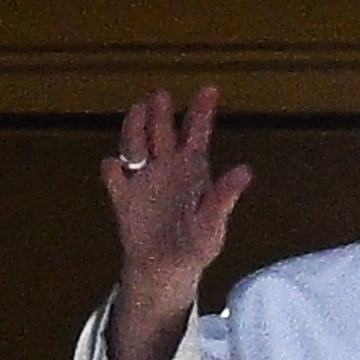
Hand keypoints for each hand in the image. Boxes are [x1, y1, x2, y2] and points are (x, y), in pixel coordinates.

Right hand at [103, 86, 254, 359]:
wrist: (166, 270)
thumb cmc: (196, 245)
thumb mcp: (214, 224)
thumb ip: (225, 197)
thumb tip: (246, 171)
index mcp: (193, 168)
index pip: (197, 133)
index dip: (202, 111)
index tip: (210, 89)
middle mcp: (167, 165)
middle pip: (161, 130)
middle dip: (160, 112)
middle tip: (160, 97)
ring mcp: (143, 178)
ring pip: (135, 142)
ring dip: (134, 129)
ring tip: (138, 118)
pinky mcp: (123, 196)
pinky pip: (113, 174)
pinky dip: (113, 168)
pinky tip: (117, 168)